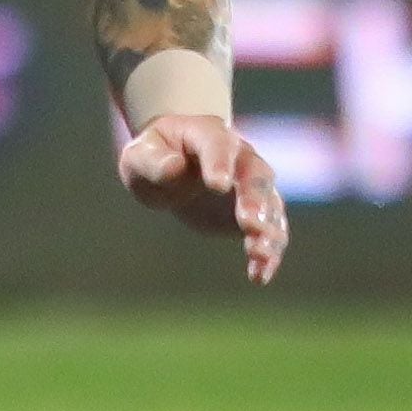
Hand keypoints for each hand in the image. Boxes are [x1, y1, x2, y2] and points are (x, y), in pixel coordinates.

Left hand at [120, 112, 288, 285]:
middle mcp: (241, 158)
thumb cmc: (155, 155)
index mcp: (209, 135)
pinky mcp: (256, 215)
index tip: (217, 185)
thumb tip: (173, 168)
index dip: (219, 163)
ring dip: (268, 231)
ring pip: (270, 206)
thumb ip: (154, 161)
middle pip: (256, 176)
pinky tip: (259, 275)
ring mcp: (252, 186)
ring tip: (259, 254)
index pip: (218, 146)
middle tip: (249, 224)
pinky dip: (269, 253)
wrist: (175, 165)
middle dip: (255, 199)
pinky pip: (270, 232)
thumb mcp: (140, 155)